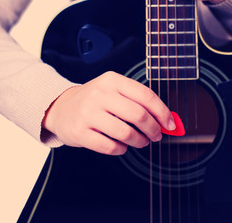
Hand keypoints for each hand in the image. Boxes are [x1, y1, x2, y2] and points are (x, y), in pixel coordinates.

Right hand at [42, 71, 175, 154]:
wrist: (60, 108)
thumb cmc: (95, 101)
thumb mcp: (114, 91)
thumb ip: (138, 102)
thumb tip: (167, 120)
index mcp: (112, 81)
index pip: (146, 95)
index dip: (162, 112)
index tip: (171, 124)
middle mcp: (99, 94)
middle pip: (138, 115)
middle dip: (154, 129)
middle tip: (157, 135)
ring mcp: (88, 113)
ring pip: (125, 132)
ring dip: (139, 141)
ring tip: (141, 142)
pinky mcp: (80, 132)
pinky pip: (110, 147)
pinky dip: (121, 149)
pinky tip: (122, 146)